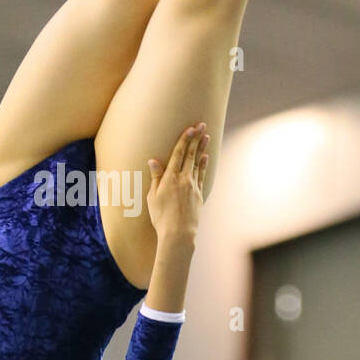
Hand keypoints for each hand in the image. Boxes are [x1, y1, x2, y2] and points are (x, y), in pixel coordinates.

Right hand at [146, 123, 208, 243]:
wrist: (178, 233)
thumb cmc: (161, 217)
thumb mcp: (152, 197)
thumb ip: (155, 177)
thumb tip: (153, 160)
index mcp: (170, 178)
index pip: (178, 154)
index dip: (184, 140)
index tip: (190, 128)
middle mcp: (183, 179)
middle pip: (190, 155)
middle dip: (196, 139)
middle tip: (201, 125)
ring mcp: (193, 186)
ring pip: (198, 163)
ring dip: (201, 148)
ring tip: (206, 136)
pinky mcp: (199, 194)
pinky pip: (202, 175)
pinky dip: (203, 165)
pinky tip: (205, 157)